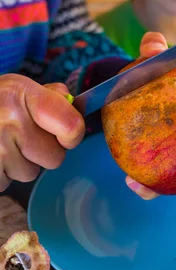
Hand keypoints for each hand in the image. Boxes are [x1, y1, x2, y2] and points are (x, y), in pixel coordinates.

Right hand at [0, 75, 84, 191]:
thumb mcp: (14, 87)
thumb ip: (46, 96)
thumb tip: (72, 104)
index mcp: (22, 94)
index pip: (71, 126)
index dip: (73, 135)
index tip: (66, 134)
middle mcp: (9, 121)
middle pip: (54, 158)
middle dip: (42, 152)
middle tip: (21, 138)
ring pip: (30, 173)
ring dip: (19, 163)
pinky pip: (6, 182)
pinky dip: (0, 174)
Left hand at [125, 32, 175, 203]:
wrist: (138, 88)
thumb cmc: (159, 75)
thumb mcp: (159, 61)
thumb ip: (157, 52)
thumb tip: (154, 44)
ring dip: (169, 193)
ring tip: (146, 191)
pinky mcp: (163, 166)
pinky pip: (158, 180)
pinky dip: (146, 185)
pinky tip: (130, 181)